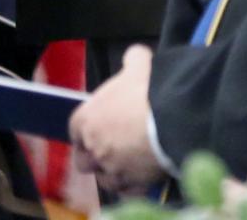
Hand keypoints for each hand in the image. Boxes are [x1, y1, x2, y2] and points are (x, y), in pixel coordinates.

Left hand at [69, 44, 160, 193]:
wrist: (171, 120)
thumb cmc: (146, 90)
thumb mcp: (138, 64)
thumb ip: (132, 59)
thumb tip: (134, 56)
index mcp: (86, 120)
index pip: (75, 130)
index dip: (85, 129)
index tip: (97, 126)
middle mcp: (93, 149)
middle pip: (83, 160)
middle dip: (93, 156)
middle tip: (110, 147)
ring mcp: (112, 170)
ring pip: (104, 179)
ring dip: (112, 171)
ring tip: (128, 162)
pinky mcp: (133, 186)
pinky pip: (127, 190)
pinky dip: (132, 185)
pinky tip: (142, 176)